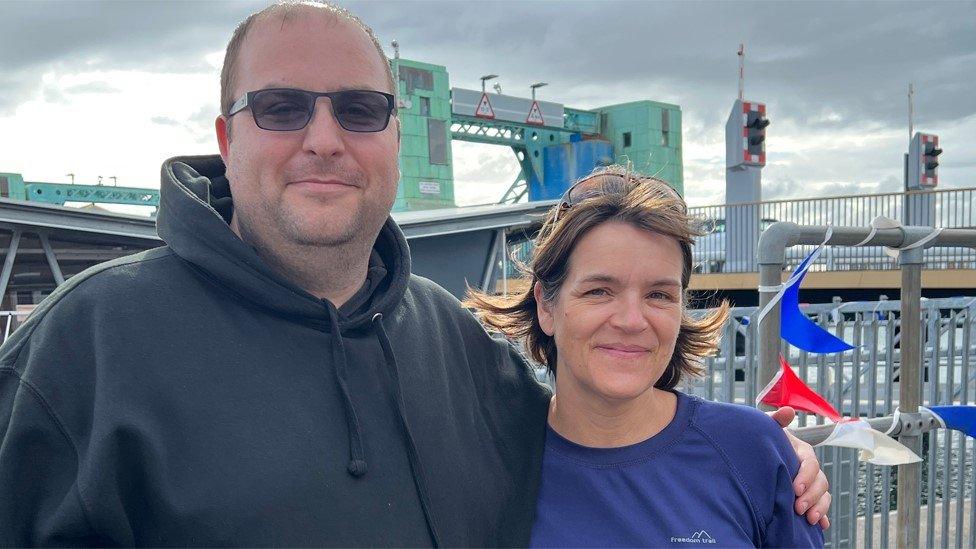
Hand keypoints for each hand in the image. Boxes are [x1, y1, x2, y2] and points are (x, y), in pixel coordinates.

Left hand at [767, 406, 830, 529]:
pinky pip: (820, 506)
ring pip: (823, 495)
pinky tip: (820, 527)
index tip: (795, 488)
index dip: (806, 476)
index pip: (811, 463)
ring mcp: (810, 482)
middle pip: (820, 482)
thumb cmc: (763, 440)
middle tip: (798, 508)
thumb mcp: (766, 428)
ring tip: (808, 519)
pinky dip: (822, 516)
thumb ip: (776, 420)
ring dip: (819, 508)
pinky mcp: (807, 496)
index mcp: (802, 452)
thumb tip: (788, 411)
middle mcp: (809, 468)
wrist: (757, 452)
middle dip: (812, 496)